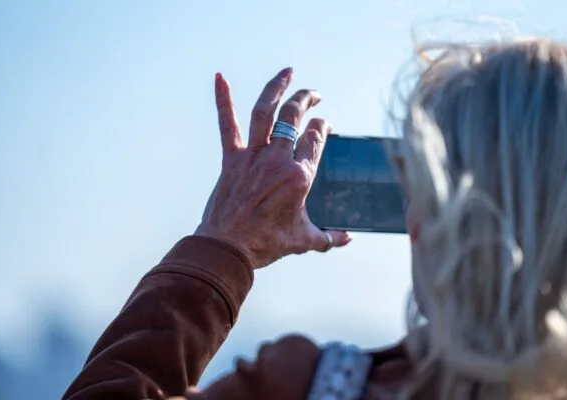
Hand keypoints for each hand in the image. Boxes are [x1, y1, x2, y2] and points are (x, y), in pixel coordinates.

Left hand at [195, 68, 351, 268]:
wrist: (227, 249)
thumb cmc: (266, 245)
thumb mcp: (304, 241)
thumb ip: (329, 237)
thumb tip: (347, 239)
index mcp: (299, 176)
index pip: (316, 138)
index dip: (322, 127)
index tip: (324, 125)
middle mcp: (277, 160)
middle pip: (295, 117)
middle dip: (307, 99)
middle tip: (315, 94)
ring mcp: (253, 157)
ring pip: (266, 112)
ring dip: (277, 88)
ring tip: (287, 73)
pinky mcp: (231, 160)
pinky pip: (227, 125)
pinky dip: (223, 100)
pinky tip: (219, 77)